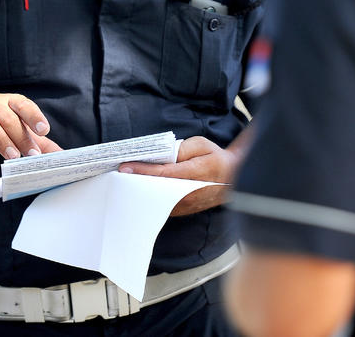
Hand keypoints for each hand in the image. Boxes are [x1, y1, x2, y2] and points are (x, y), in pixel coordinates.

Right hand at [0, 93, 61, 159]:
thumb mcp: (16, 126)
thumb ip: (37, 140)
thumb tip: (62, 156)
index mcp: (9, 102)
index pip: (24, 105)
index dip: (34, 117)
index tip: (44, 130)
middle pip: (8, 118)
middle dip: (21, 137)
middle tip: (32, 155)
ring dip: (1, 140)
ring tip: (12, 156)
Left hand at [118, 136, 240, 215]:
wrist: (233, 177)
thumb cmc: (216, 158)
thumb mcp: (201, 144)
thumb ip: (182, 149)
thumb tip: (164, 156)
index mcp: (195, 173)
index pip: (163, 173)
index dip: (142, 171)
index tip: (125, 167)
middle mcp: (189, 192)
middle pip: (156, 190)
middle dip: (137, 181)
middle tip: (120, 174)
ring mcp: (186, 205)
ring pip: (158, 199)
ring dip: (143, 190)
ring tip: (128, 180)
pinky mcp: (183, 210)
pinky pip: (162, 204)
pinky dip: (151, 196)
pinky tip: (142, 187)